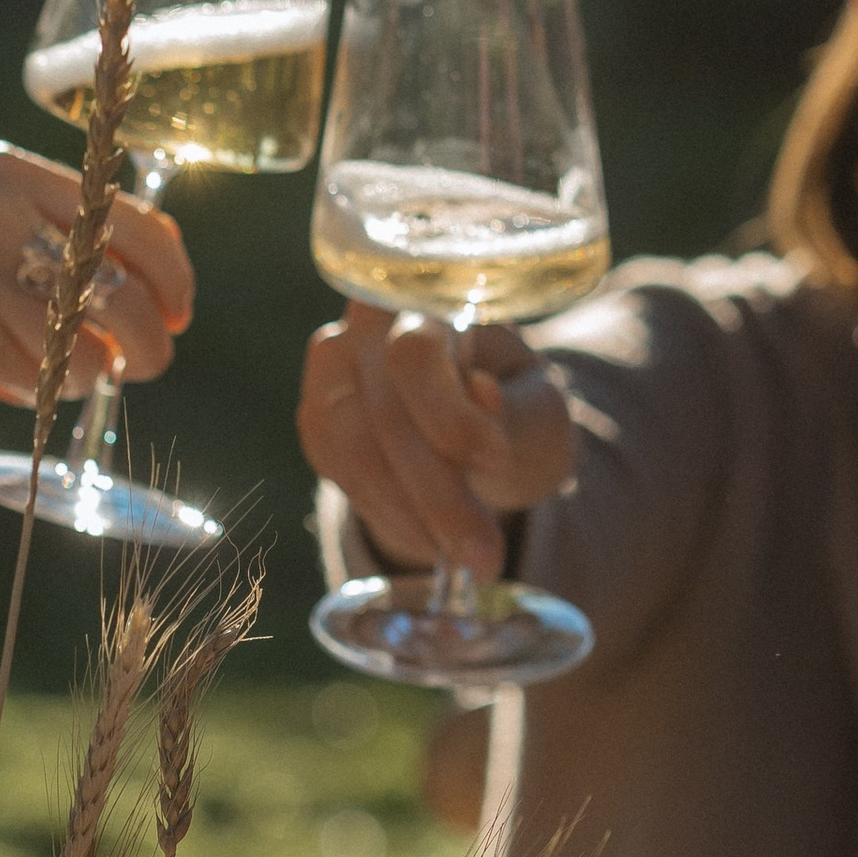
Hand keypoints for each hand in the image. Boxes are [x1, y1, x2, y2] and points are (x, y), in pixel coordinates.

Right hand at [0, 142, 193, 418]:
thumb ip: (48, 233)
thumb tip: (148, 285)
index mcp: (12, 174)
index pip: (133, 219)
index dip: (173, 275)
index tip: (179, 312)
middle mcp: (3, 214)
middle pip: (126, 285)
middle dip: (153, 338)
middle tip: (148, 363)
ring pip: (93, 340)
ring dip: (100, 372)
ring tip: (75, 377)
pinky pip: (47, 375)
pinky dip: (48, 389)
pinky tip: (15, 381)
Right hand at [297, 305, 574, 577]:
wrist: (483, 432)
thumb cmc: (518, 411)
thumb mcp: (541, 412)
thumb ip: (516, 408)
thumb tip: (480, 393)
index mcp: (436, 298)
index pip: (416, 352)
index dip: (448, 414)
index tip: (497, 464)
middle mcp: (369, 319)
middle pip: (383, 410)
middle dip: (435, 493)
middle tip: (483, 555)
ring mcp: (333, 365)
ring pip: (349, 445)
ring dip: (405, 513)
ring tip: (458, 558)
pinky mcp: (317, 414)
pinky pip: (332, 466)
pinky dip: (380, 511)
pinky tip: (423, 538)